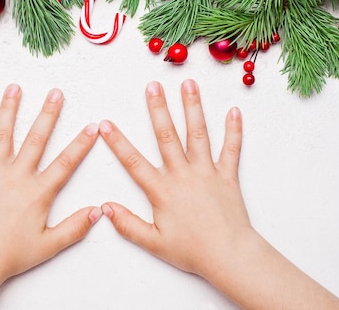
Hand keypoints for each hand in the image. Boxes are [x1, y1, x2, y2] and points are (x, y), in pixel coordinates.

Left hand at [0, 84, 101, 309]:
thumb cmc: (11, 255)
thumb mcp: (49, 245)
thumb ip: (75, 227)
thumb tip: (98, 211)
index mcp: (37, 193)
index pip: (65, 163)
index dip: (81, 144)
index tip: (92, 127)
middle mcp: (16, 178)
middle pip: (35, 139)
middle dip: (48, 114)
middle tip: (56, 93)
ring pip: (2, 136)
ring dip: (9, 110)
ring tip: (14, 88)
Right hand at [98, 79, 250, 278]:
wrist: (229, 255)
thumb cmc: (192, 250)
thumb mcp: (153, 242)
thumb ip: (128, 224)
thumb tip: (105, 207)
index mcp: (162, 190)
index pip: (134, 162)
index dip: (117, 142)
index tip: (105, 124)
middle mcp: (183, 175)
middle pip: (167, 136)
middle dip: (158, 109)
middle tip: (153, 86)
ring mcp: (206, 172)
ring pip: (197, 134)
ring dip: (192, 107)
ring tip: (188, 84)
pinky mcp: (227, 176)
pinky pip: (231, 149)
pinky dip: (233, 130)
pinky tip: (234, 111)